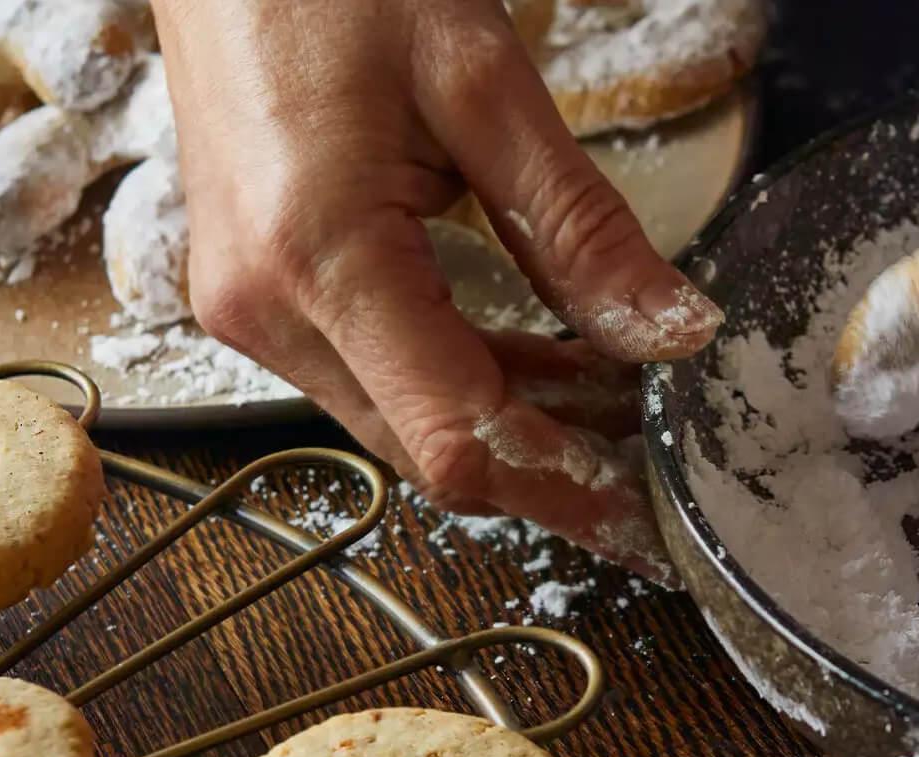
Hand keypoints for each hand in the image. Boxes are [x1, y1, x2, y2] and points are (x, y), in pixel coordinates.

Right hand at [151, 0, 723, 581]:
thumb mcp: (483, 84)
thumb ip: (579, 225)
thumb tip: (669, 332)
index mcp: (317, 258)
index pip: (452, 438)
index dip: (556, 488)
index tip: (641, 511)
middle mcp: (265, 309)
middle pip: (427, 450)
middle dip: (546, 470)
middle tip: (651, 473)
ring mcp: (249, 308)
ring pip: (402, 421)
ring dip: (511, 428)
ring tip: (621, 415)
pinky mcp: (256, 292)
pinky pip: (374, 373)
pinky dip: (461, 383)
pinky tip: (546, 368)